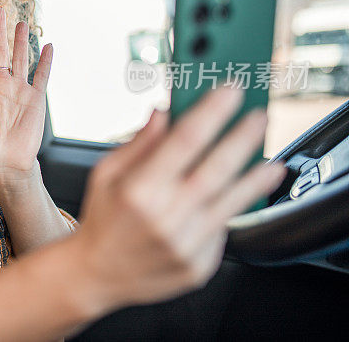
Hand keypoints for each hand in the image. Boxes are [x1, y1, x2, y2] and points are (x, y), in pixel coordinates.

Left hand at [0, 7, 52, 192]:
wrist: (6, 163)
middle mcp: (1, 84)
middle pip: (0, 51)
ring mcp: (19, 90)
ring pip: (21, 59)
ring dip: (21, 41)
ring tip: (21, 22)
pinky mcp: (35, 99)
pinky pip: (41, 76)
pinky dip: (45, 61)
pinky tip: (46, 46)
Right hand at [66, 87, 286, 317]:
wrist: (96, 275)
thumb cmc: (102, 219)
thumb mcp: (105, 175)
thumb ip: (138, 144)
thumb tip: (163, 112)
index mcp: (138, 190)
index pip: (185, 141)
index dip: (211, 112)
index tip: (229, 92)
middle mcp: (164, 218)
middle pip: (216, 169)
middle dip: (242, 139)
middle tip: (259, 117)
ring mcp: (184, 245)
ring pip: (231, 204)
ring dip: (255, 180)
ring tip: (271, 162)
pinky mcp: (198, 267)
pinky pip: (222, 232)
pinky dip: (230, 213)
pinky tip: (237, 199)